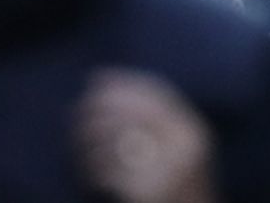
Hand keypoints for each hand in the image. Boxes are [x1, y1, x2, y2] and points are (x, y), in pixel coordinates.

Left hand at [76, 70, 216, 202]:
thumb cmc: (181, 186)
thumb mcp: (183, 149)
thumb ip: (162, 124)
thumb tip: (119, 91)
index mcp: (192, 131)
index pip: (156, 94)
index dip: (124, 82)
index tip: (96, 77)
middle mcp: (183, 147)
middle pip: (134, 114)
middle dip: (101, 106)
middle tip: (77, 107)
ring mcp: (166, 170)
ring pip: (117, 143)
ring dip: (91, 140)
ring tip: (77, 141)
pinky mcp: (146, 193)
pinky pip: (111, 173)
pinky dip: (94, 170)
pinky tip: (88, 171)